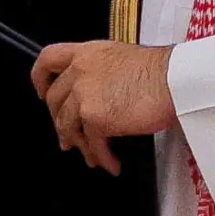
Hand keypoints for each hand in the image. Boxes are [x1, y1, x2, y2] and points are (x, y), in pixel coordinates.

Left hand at [31, 41, 175, 175]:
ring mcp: (84, 94)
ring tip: (91, 154)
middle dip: (60, 121)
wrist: (174, 80)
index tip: (42, 92)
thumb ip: (99, 71)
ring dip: (79, 144)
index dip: (40, 78)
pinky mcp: (95, 118)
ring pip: (67, 125)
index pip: (48, 59)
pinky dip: (101, 157)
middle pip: (55, 100)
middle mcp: (80, 71)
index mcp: (86, 53)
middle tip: (68, 135)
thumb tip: (97, 93)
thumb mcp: (120, 57)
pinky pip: (92, 143)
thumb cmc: (159, 70)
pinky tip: (111, 162)